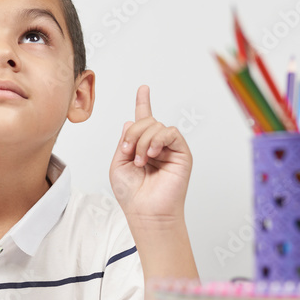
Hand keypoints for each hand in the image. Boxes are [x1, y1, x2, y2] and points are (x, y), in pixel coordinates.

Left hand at [109, 85, 191, 224]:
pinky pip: (170, 133)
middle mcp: (157, 146)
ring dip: (142, 141)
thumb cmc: (131, 194)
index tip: (143, 88)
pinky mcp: (182, 153)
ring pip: (156, 126)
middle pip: (146, 121)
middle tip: (128, 153)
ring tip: (140, 160)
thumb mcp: (117, 163)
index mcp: (141, 147)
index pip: (144, 121)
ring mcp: (170, 149)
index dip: (143, 103)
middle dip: (132, 134)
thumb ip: (123, 141)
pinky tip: (151, 154)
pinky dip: (157, 140)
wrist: (145, 211)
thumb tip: (130, 121)